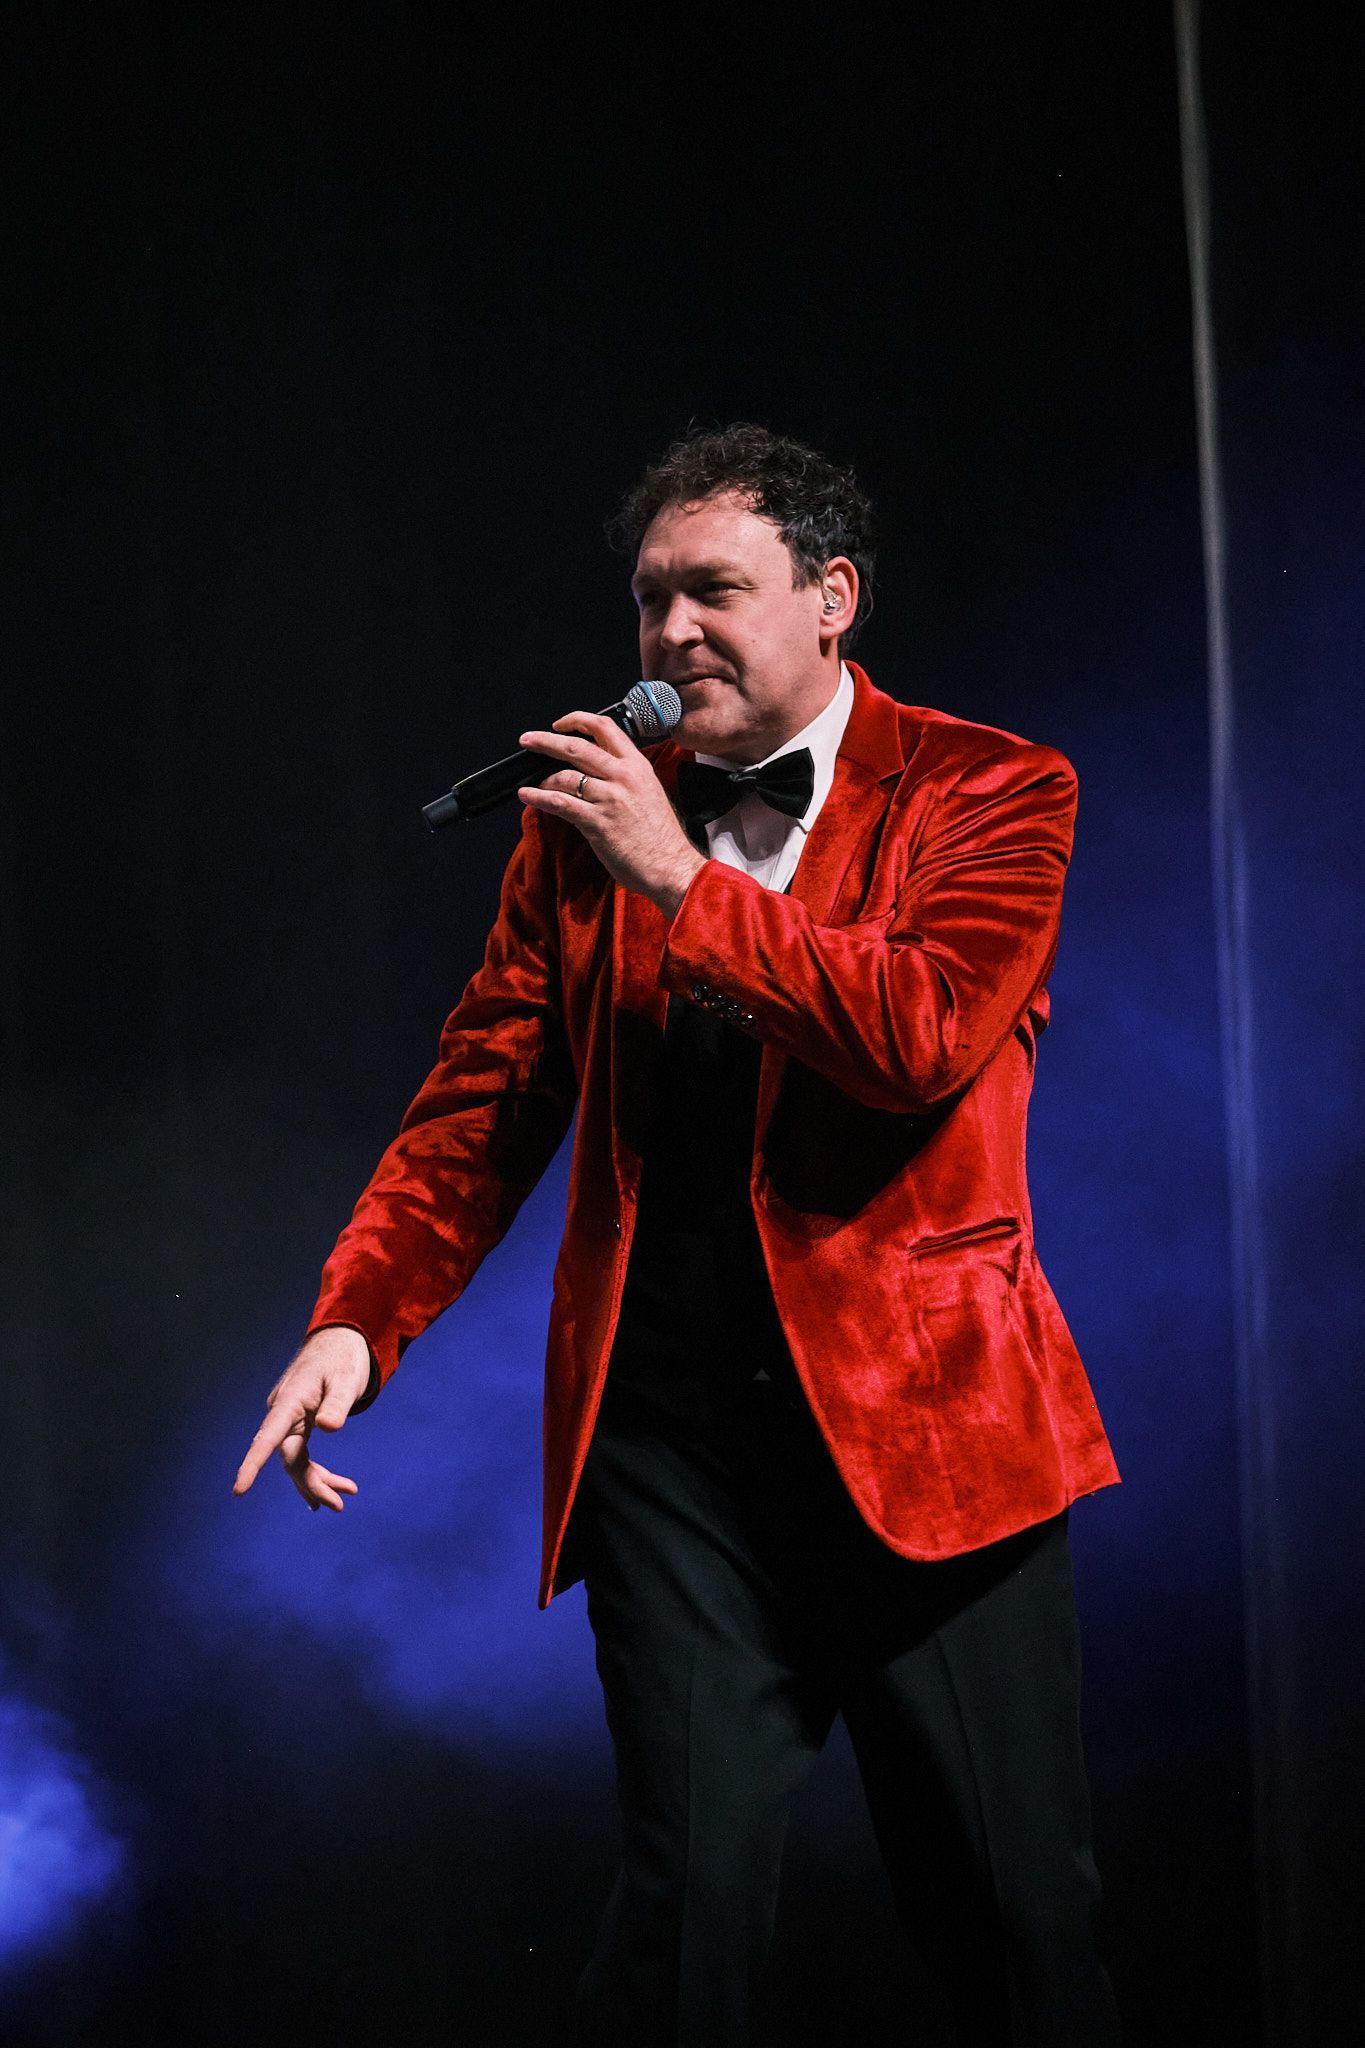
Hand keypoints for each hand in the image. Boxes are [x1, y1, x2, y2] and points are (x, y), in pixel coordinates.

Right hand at [233, 1325, 372, 1511]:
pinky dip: (316, 1470)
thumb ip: (338, 1403)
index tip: (239, 1489)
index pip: (268, 1436)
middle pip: (289, 1458)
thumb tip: (328, 1428)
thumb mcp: (346, 1378)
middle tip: (338, 1505)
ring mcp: (290, 1419)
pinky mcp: (299, 1423)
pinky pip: (302, 1453)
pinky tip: (332, 1486)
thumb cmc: (343, 1359)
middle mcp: (285, 1412)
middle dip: (311, 1483)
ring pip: (296, 1459)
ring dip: (317, 1480)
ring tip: (345, 1497)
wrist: (341, 1342)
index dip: (252, 1463)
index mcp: (291, 1400)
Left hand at [516, 710, 705, 916]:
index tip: (559, 725)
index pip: (604, 728)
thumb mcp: (649, 792)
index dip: (577, 720)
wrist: (671, 866)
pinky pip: (560, 803)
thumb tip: (593, 771)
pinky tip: (527, 795)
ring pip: (564, 775)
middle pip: (576, 746)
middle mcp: (624, 776)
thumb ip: (624, 777)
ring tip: (533, 784)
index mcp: (637, 765)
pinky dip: (539, 797)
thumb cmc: (660, 837)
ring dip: (542, 778)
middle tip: (528, 740)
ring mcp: (610, 798)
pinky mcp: (597, 822)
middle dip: (546, 740)